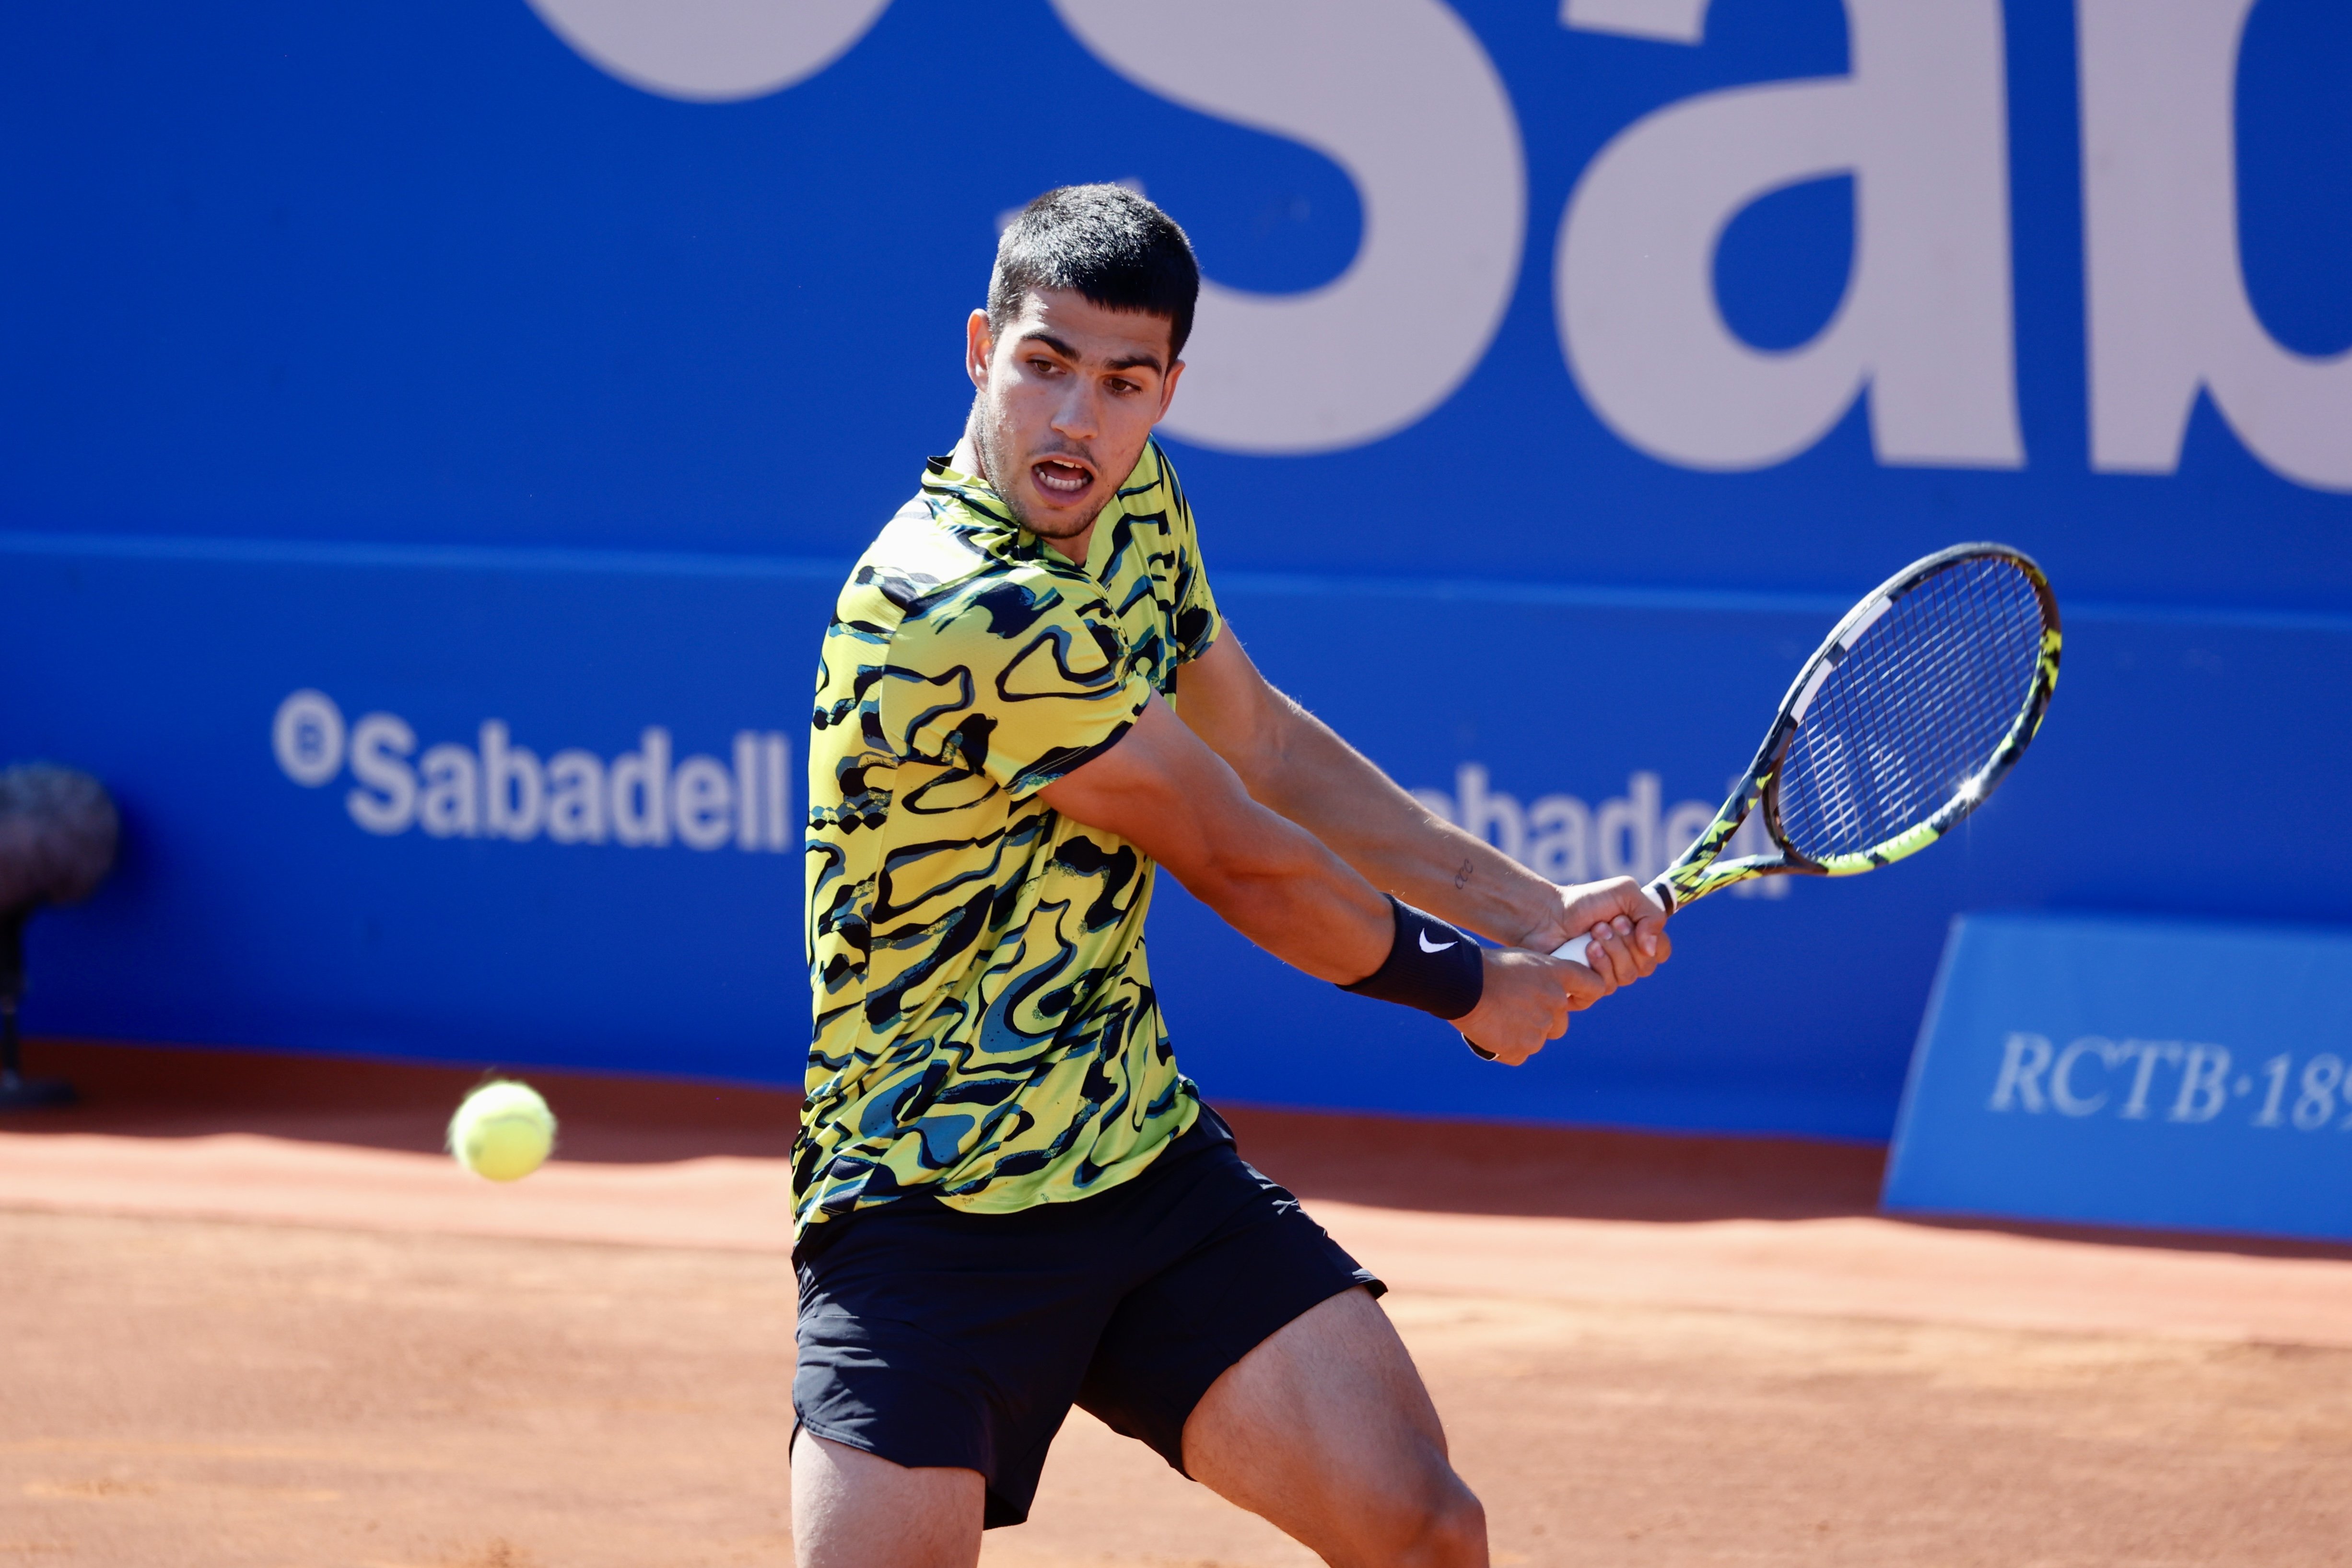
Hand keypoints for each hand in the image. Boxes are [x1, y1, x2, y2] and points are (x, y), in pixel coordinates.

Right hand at [1453, 946, 1617, 1065]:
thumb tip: (1546, 991)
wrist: (1462, 983)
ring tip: (1497, 1019)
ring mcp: (1539, 1029)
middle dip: (1541, 1020)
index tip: (1572, 998)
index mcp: (1558, 976)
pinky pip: (1518, 1054)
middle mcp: (1555, 1003)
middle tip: (1513, 1010)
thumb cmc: (1487, 966)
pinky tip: (1490, 1033)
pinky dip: (1505, 1048)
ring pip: (1538, 1039)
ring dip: (1521, 1034)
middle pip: (1560, 1023)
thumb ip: (1542, 978)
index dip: (1583, 995)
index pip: (1593, 987)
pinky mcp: (1521, 1048)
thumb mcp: (1522, 960)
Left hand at [1518, 877, 1671, 988]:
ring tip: (1591, 934)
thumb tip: (1652, 949)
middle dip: (1624, 942)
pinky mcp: (1587, 989)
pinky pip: (1604, 989)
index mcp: (1638, 940)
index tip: (1623, 920)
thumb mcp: (1625, 892)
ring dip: (1611, 951)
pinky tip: (1584, 951)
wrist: (1547, 914)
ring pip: (1626, 977)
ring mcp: (1607, 976)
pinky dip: (1596, 967)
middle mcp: (1625, 961)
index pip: (1661, 951)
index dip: (1649, 939)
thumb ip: (1652, 913)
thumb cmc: (1584, 902)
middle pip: (1645, 966)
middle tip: (1601, 924)